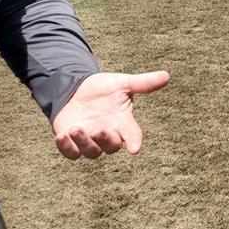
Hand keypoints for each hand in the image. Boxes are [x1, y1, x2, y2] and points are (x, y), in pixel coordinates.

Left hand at [52, 71, 168, 159]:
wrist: (77, 90)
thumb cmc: (103, 89)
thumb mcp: (122, 83)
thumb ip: (143, 83)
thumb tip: (166, 75)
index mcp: (122, 122)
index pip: (132, 135)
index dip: (134, 142)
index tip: (135, 148)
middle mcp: (108, 134)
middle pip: (111, 146)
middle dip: (105, 140)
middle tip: (99, 129)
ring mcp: (90, 140)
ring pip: (91, 151)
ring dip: (84, 142)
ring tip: (76, 128)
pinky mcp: (72, 142)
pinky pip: (70, 153)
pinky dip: (66, 148)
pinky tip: (61, 137)